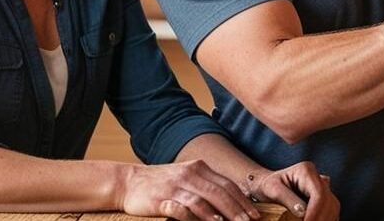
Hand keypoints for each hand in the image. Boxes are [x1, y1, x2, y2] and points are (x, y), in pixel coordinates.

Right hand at [118, 159, 259, 220]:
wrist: (128, 182)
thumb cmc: (161, 184)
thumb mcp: (186, 179)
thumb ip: (207, 187)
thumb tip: (232, 203)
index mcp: (198, 168)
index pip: (227, 184)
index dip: (243, 200)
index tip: (255, 214)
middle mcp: (189, 174)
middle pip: (219, 192)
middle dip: (237, 209)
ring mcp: (175, 186)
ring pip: (203, 199)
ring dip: (220, 213)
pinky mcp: (161, 199)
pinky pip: (181, 208)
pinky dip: (196, 216)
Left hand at [245, 161, 339, 220]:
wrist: (267, 184)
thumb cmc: (268, 185)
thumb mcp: (273, 190)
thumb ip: (288, 199)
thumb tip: (303, 212)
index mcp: (306, 171)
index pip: (318, 194)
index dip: (315, 212)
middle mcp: (318, 178)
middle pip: (329, 202)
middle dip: (321, 219)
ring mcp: (323, 188)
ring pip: (333, 207)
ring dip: (325, 220)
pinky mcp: (323, 198)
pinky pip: (331, 211)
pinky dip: (325, 219)